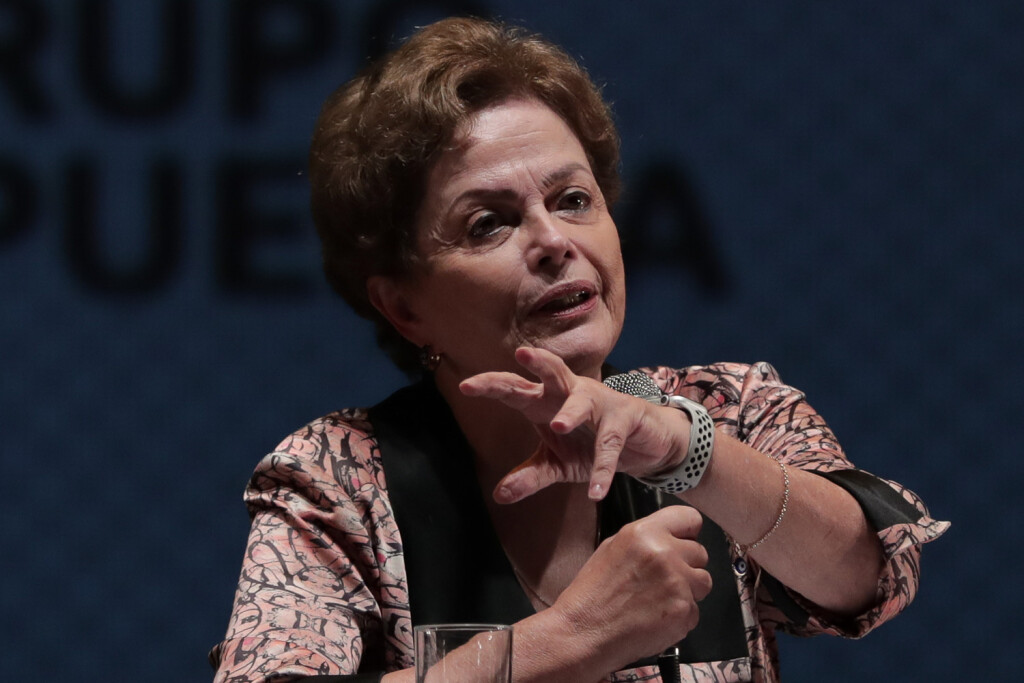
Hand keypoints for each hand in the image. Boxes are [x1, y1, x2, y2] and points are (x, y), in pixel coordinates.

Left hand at [460, 347, 691, 501]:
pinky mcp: (626, 419)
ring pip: (585, 400)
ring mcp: (600, 403)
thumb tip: (499, 496)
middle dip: (539, 363)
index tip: (466, 386)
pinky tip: (596, 491)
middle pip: (553, 372)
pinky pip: (611, 444)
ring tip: (557, 426)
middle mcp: (571, 394)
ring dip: (572, 412)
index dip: (492, 385)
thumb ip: (530, 476)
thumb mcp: (558, 464)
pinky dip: (603, 468)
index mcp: (546, 401)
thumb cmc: (592, 445)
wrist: (643, 445)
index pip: (515, 388)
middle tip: (521, 354)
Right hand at [552, 506, 711, 673]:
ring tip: (660, 600)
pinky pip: (695, 611)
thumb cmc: (593, 593)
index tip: (682, 543)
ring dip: (689, 591)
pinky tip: (657, 618)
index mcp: (644, 532)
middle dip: (687, 565)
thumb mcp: (613, 548)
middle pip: (701, 553)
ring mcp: (677, 583)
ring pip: (704, 582)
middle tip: (664, 579)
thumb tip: (671, 538)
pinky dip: (680, 616)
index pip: (690, 518)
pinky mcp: (683, 611)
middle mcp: (664, 553)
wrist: (584, 632)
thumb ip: (646, 539)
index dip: (688, 533)